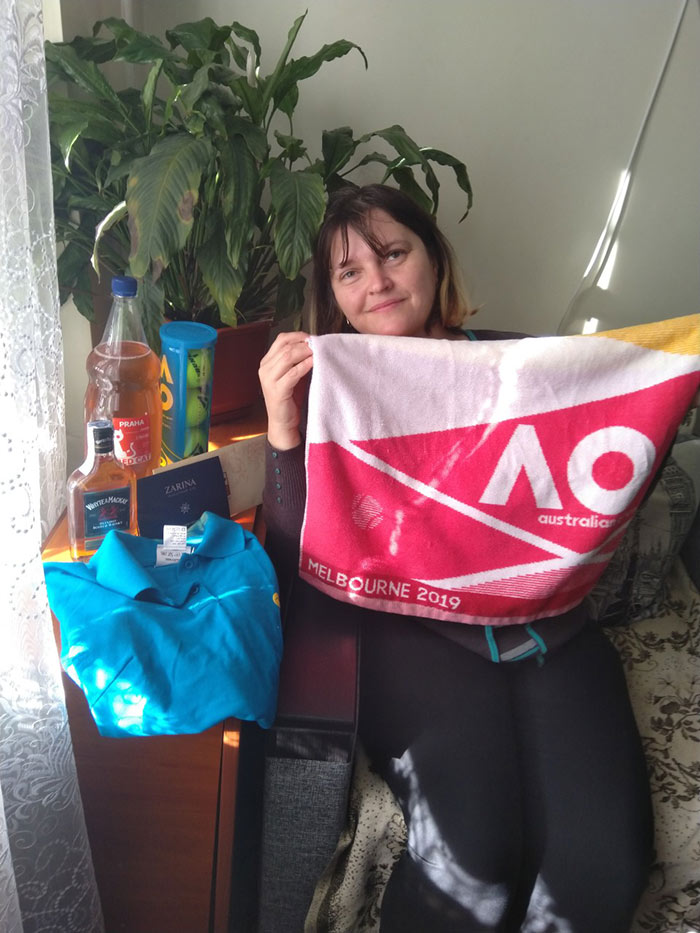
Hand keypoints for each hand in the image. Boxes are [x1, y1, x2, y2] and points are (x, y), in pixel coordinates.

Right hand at [258, 331, 313, 449]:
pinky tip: (314, 363)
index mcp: (266, 362)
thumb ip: (297, 360)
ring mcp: (268, 380)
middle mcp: (264, 369)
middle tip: (319, 345)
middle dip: (304, 344)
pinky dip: (305, 366)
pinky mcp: (277, 391)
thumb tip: (313, 344)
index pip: (281, 340)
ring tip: (318, 353)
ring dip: (306, 352)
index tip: (313, 338)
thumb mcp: (292, 374)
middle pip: (285, 347)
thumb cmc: (290, 398)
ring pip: (288, 357)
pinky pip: (293, 373)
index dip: (298, 336)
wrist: (283, 423)